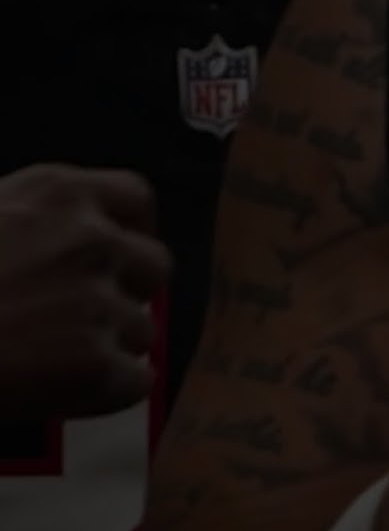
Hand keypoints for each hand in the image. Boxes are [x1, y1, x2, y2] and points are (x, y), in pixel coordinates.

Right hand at [0, 164, 170, 418]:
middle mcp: (90, 239)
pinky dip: (103, 392)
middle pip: (153, 266)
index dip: (130, 230)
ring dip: (105, 346)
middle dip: (125, 291)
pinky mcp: (95, 364)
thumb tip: (88, 233)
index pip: (135, 199)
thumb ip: (39, 219)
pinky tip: (54, 389)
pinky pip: (135, 380)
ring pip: (140, 328)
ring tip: (40, 356)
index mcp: (59, 192)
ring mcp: (97, 301)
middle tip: (76, 317)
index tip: (118, 253)